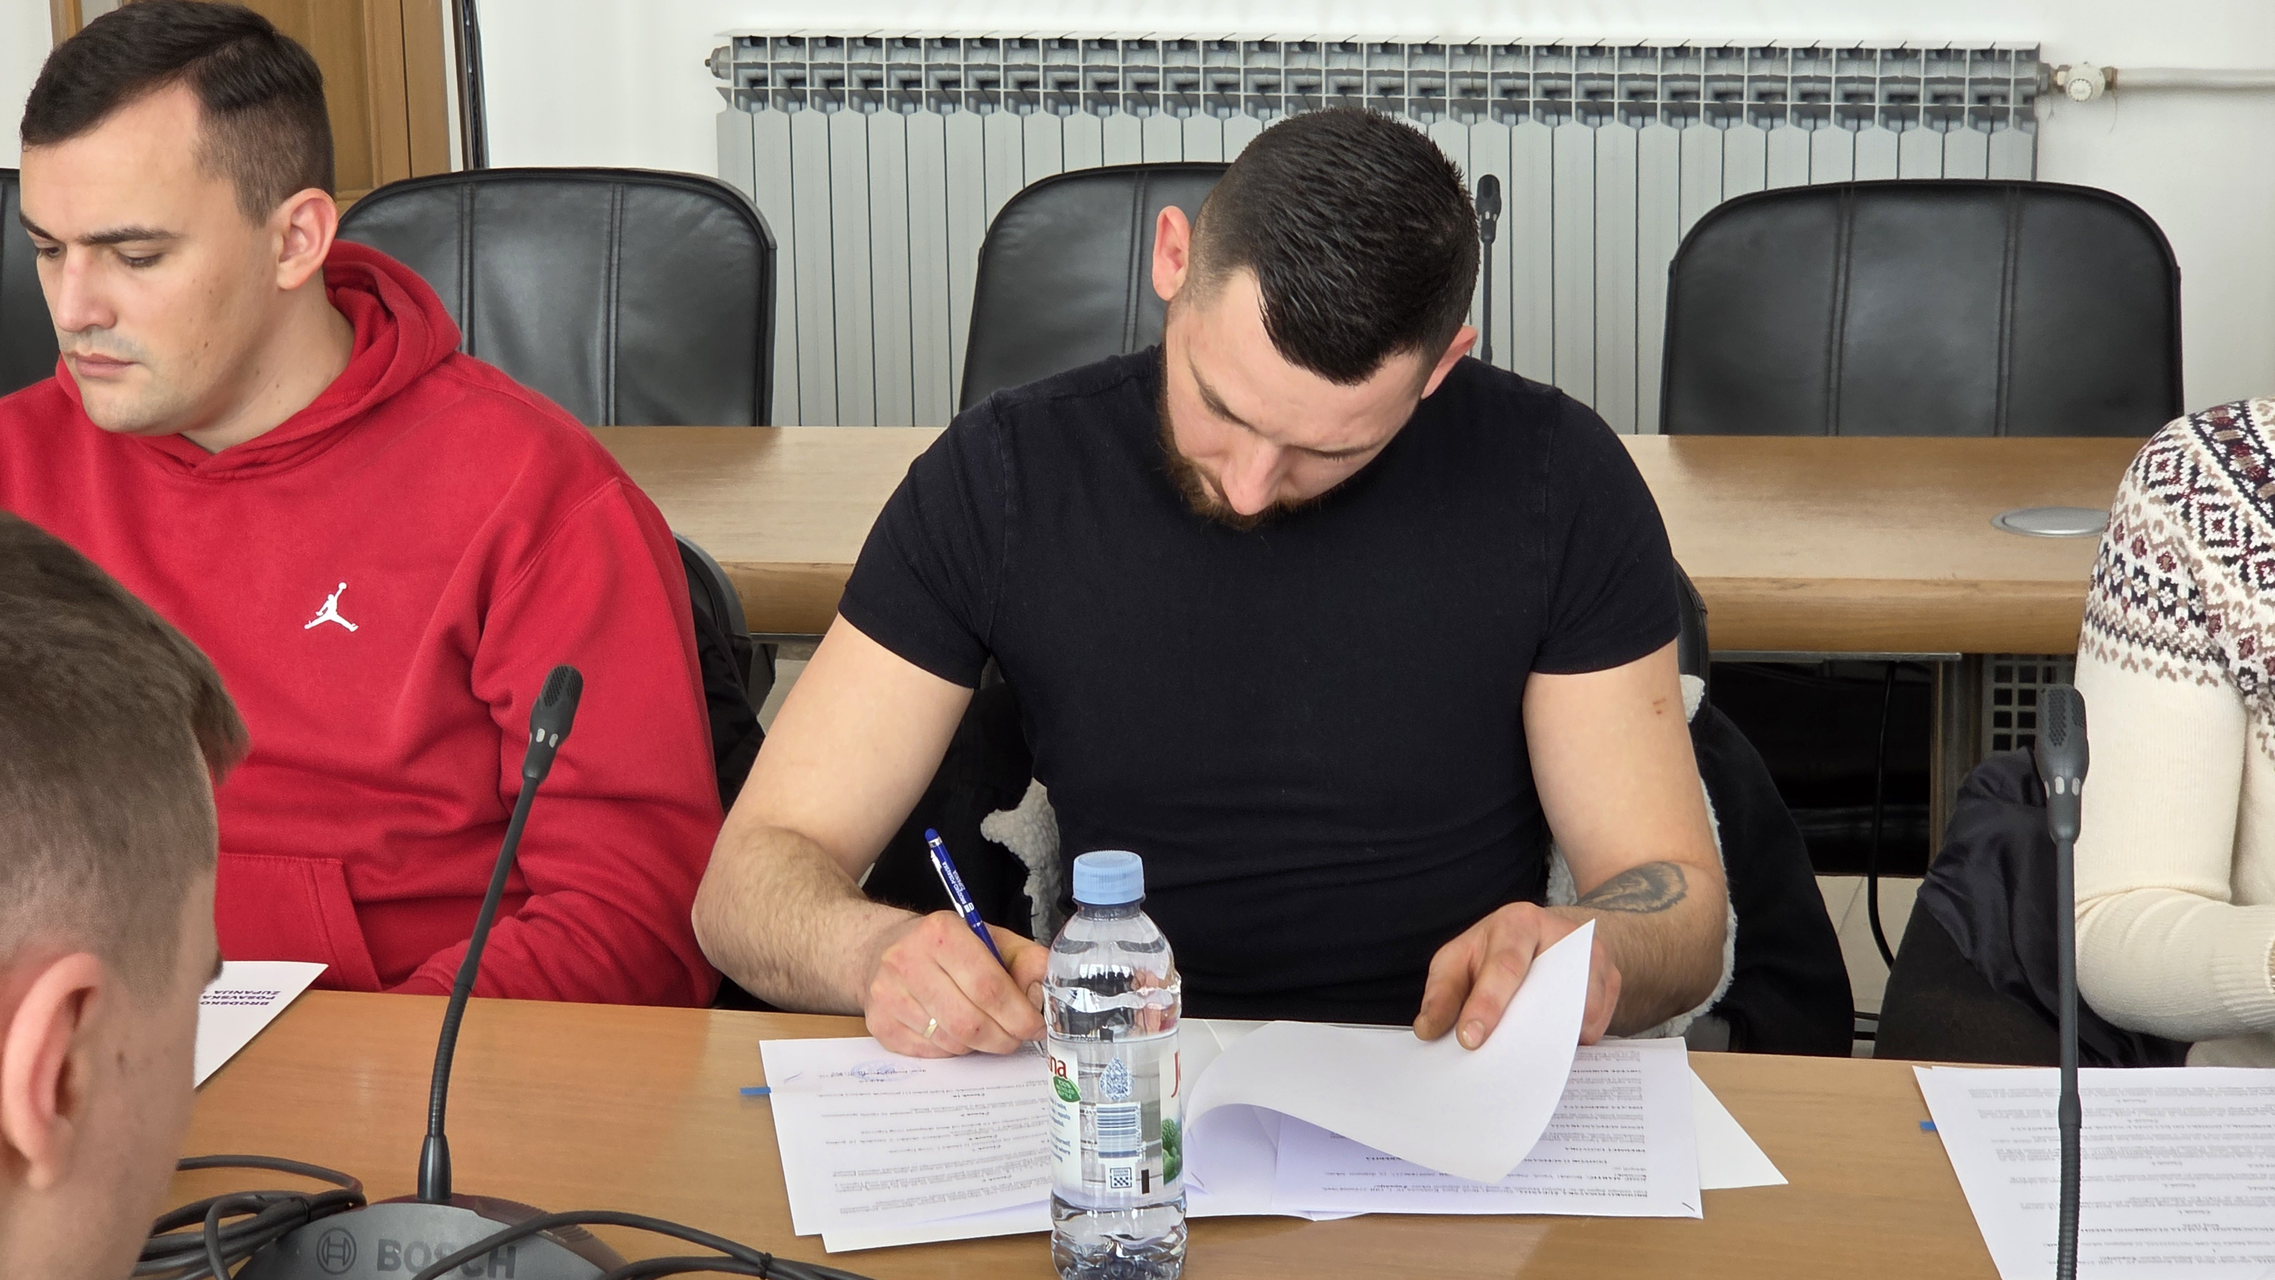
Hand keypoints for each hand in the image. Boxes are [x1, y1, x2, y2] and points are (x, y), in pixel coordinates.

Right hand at [862, 911, 1049, 1056]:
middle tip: (1016, 1037)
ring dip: (979, 1045)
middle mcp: (907, 960)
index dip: (1019, 1014)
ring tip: (987, 1030)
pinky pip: (930, 1053)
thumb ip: (1025, 960)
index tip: (1034, 1026)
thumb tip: (1047, 992)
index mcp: (941, 933)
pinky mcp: (879, 1023)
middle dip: (1004, 1037)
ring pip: (951, 1042)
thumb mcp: (989, 938)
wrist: (882, 949)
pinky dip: (952, 1049)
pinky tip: (955, 1031)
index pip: (988, 986)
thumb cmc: (945, 946)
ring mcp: (888, 994)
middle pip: (970, 1022)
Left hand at [1413, 903, 1619, 1048]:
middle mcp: (1562, 933)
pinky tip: (1555, 1051)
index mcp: (1517, 922)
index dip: (1486, 1005)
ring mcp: (1593, 956)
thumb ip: (1443, 992)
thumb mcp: (1460, 959)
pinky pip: (1599, 1021)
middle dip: (1527, 1028)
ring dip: (1556, 1039)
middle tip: (1504, 1064)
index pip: (1504, 966)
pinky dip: (1577, 1042)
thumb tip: (1429, 1029)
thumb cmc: (1494, 951)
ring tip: (1529, 1061)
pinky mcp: (1612, 980)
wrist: (1547, 937)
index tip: (1470, 1040)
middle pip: (1551, 987)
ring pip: (1581, 1008)